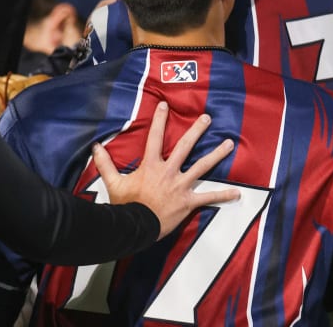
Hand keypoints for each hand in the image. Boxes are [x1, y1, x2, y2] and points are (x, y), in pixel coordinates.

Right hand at [94, 101, 239, 238]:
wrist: (135, 227)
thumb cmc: (125, 205)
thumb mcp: (113, 183)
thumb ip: (105, 164)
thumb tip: (96, 146)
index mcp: (151, 165)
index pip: (155, 137)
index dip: (160, 120)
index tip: (166, 105)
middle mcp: (169, 171)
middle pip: (185, 146)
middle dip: (197, 130)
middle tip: (207, 118)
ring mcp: (181, 186)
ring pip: (202, 167)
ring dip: (216, 155)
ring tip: (229, 144)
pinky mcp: (188, 202)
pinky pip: (208, 198)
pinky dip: (222, 196)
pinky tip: (237, 193)